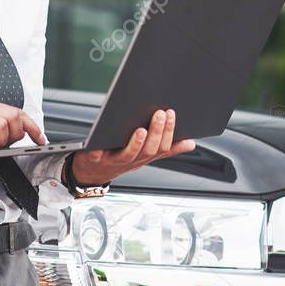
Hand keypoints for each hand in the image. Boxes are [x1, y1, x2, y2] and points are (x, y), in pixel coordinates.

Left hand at [69, 108, 195, 185]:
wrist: (93, 172)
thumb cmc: (122, 158)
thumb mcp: (147, 155)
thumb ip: (169, 149)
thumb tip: (191, 144)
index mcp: (146, 156)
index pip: (163, 147)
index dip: (168, 131)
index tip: (171, 113)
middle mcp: (133, 160)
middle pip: (149, 149)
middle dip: (156, 132)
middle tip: (159, 114)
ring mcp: (115, 161)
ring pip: (129, 154)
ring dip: (136, 143)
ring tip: (141, 130)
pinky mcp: (96, 160)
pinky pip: (98, 156)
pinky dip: (99, 151)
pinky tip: (101, 143)